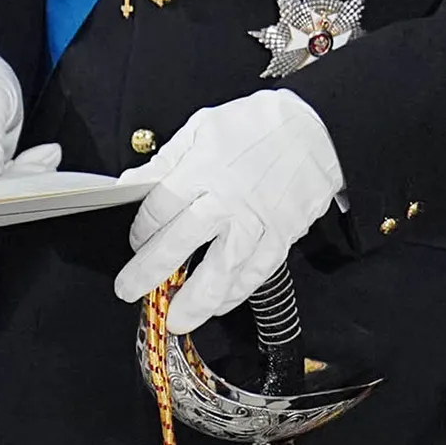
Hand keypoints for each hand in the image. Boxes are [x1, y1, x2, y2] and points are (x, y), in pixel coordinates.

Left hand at [113, 91, 343, 332]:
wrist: (317, 129)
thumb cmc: (258, 125)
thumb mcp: (204, 126)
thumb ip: (167, 160)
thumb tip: (132, 185)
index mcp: (202, 168)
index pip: (158, 209)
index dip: (140, 230)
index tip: (136, 240)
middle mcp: (227, 199)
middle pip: (180, 242)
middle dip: (149, 271)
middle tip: (128, 290)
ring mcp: (256, 221)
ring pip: (221, 268)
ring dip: (195, 298)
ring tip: (176, 319)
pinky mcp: (282, 235)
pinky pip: (256, 272)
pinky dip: (236, 293)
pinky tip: (218, 305)